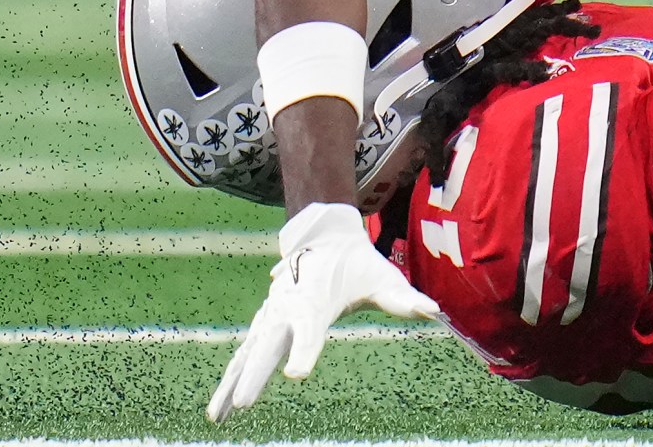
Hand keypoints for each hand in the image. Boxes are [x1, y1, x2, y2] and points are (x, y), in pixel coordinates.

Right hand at [207, 202, 437, 422]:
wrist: (325, 237)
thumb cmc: (357, 262)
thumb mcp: (382, 276)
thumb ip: (404, 296)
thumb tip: (433, 310)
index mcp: (315, 301)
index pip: (310, 331)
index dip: (304, 351)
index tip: (297, 373)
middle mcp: (288, 308)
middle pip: (270, 346)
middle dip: (256, 374)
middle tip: (243, 404)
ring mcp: (272, 316)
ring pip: (249, 352)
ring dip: (232, 382)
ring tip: (219, 415)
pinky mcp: (266, 323)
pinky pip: (245, 353)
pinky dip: (232, 376)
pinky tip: (221, 406)